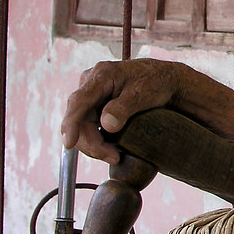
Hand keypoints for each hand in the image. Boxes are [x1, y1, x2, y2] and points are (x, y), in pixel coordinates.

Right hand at [60, 58, 186, 163]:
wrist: (165, 79)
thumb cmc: (155, 82)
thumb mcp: (143, 94)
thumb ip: (124, 107)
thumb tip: (106, 125)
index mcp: (101, 76)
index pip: (79, 102)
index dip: (71, 124)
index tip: (69, 142)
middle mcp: (90, 84)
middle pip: (78, 119)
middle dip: (91, 143)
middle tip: (113, 157)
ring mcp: (91, 96)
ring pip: (81, 126)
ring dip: (94, 145)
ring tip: (114, 156)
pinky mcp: (95, 106)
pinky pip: (89, 126)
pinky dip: (97, 140)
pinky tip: (111, 148)